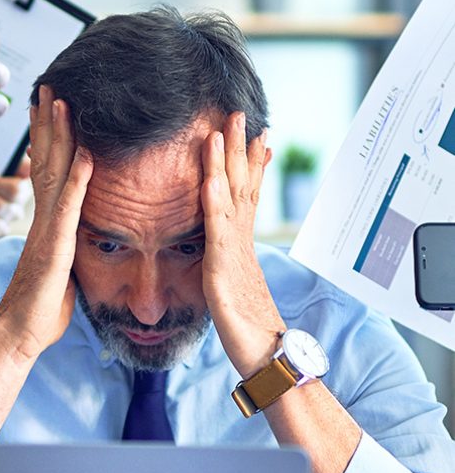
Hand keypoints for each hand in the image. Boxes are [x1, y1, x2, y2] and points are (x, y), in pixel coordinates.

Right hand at [0, 86, 92, 359]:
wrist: (18, 334)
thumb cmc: (38, 310)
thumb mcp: (59, 273)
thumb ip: (66, 250)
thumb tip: (77, 243)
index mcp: (44, 225)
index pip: (46, 172)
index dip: (48, 139)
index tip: (50, 110)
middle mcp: (42, 221)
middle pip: (45, 162)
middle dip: (48, 123)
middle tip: (50, 87)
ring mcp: (45, 231)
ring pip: (53, 174)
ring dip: (59, 136)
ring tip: (62, 100)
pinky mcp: (54, 247)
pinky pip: (68, 207)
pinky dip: (78, 178)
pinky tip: (85, 152)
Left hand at [200, 112, 285, 376]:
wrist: (265, 359)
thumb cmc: (248, 332)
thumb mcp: (234, 293)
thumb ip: (229, 272)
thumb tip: (227, 264)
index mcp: (240, 248)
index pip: (245, 197)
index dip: (247, 165)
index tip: (252, 136)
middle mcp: (240, 244)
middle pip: (241, 187)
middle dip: (239, 149)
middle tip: (239, 114)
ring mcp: (234, 253)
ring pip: (230, 197)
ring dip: (226, 160)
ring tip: (225, 127)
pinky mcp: (223, 269)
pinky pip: (217, 226)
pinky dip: (213, 197)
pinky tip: (208, 173)